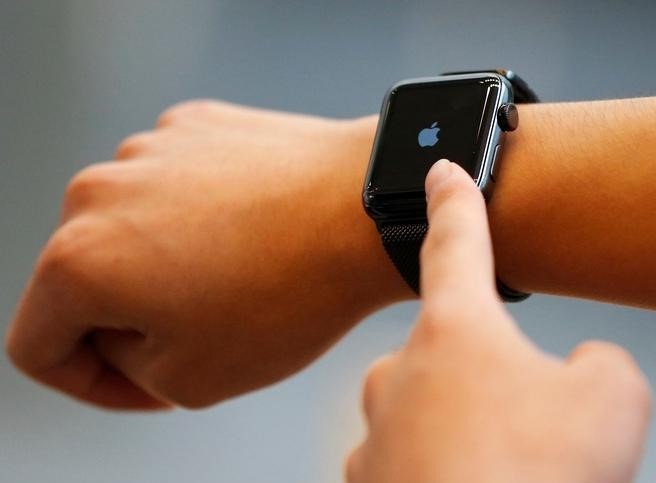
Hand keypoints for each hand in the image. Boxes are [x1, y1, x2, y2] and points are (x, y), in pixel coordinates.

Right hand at [6, 100, 402, 408]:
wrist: (368, 209)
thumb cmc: (288, 298)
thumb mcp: (190, 378)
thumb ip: (124, 362)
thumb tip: (120, 324)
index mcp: (76, 260)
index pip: (39, 344)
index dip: (89, 382)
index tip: (148, 384)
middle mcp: (96, 191)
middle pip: (83, 281)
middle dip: (132, 319)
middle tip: (204, 334)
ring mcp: (147, 148)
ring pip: (132, 230)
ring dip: (167, 263)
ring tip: (241, 278)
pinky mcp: (195, 123)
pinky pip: (176, 187)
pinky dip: (201, 217)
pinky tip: (255, 232)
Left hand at [346, 160, 651, 482]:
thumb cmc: (535, 475)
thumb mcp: (613, 401)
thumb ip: (601, 366)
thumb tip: (583, 368)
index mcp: (455, 329)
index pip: (457, 241)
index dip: (456, 201)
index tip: (442, 171)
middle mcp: (400, 371)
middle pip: (449, 349)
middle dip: (488, 376)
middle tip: (528, 423)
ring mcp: (376, 431)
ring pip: (430, 411)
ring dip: (467, 431)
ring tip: (505, 467)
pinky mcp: (367, 482)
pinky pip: (410, 460)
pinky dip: (442, 471)